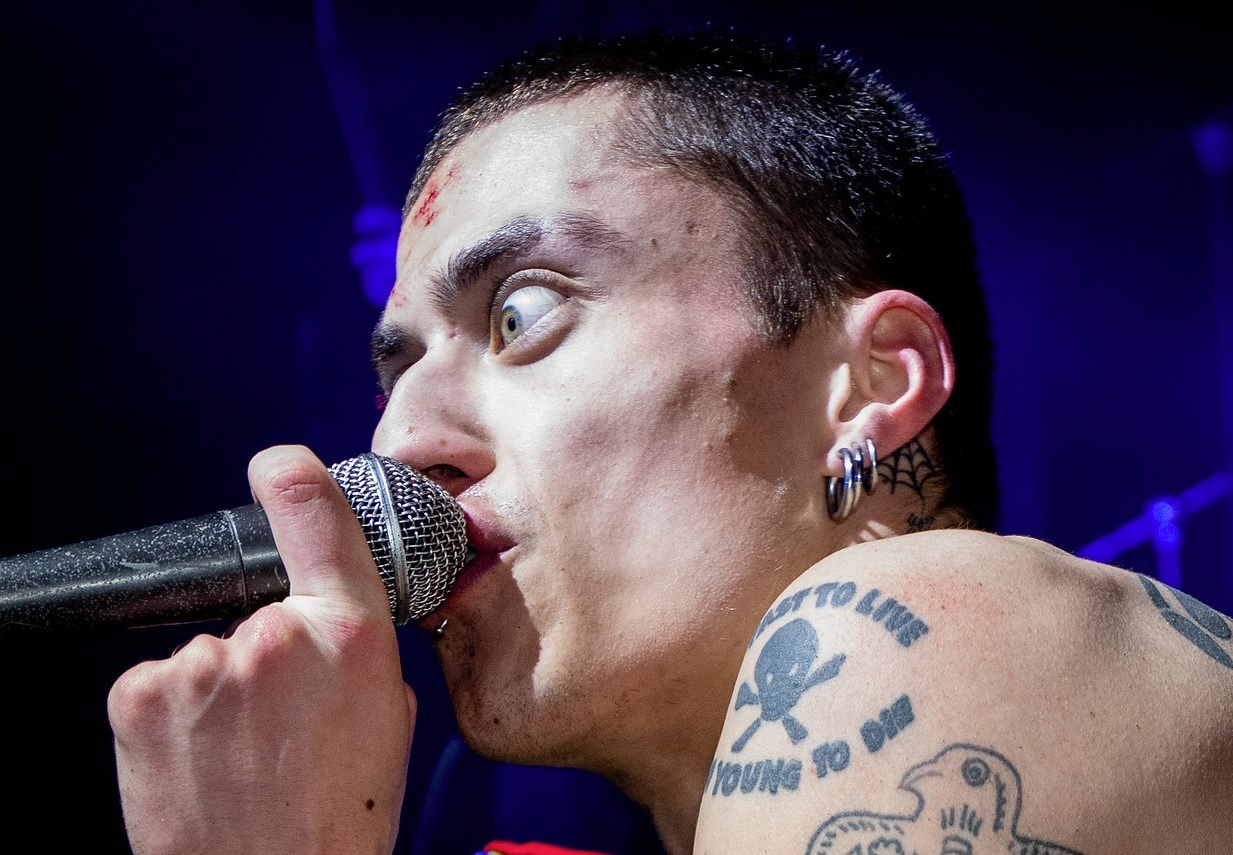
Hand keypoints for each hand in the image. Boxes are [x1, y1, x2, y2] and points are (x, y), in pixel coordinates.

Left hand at [108, 445, 415, 854]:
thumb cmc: (338, 821)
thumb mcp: (388, 719)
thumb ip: (360, 651)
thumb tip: (329, 617)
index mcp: (351, 638)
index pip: (316, 514)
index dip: (293, 478)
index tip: (280, 468)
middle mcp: (276, 637)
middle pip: (262, 607)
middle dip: (270, 649)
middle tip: (280, 717)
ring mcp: (202, 663)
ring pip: (212, 648)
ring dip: (221, 686)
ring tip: (240, 751)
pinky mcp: (141, 692)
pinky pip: (166, 678)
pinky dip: (177, 711)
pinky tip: (203, 758)